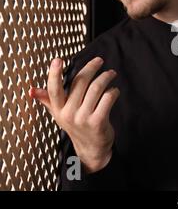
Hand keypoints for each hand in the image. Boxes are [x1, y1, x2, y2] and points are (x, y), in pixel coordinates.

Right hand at [29, 57, 119, 172]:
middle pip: (80, 82)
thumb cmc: (77, 126)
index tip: (57, 60)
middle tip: (99, 61)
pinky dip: (113, 91)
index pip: (54, 89)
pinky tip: (114, 90)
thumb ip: (47, 100)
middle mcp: (69, 114)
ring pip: (96, 88)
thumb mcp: (59, 114)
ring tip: (111, 74)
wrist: (91, 148)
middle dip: (91, 68)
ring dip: (105, 77)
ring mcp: (84, 118)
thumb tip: (32, 90)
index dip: (54, 74)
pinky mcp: (98, 122)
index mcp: (58, 109)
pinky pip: (107, 99)